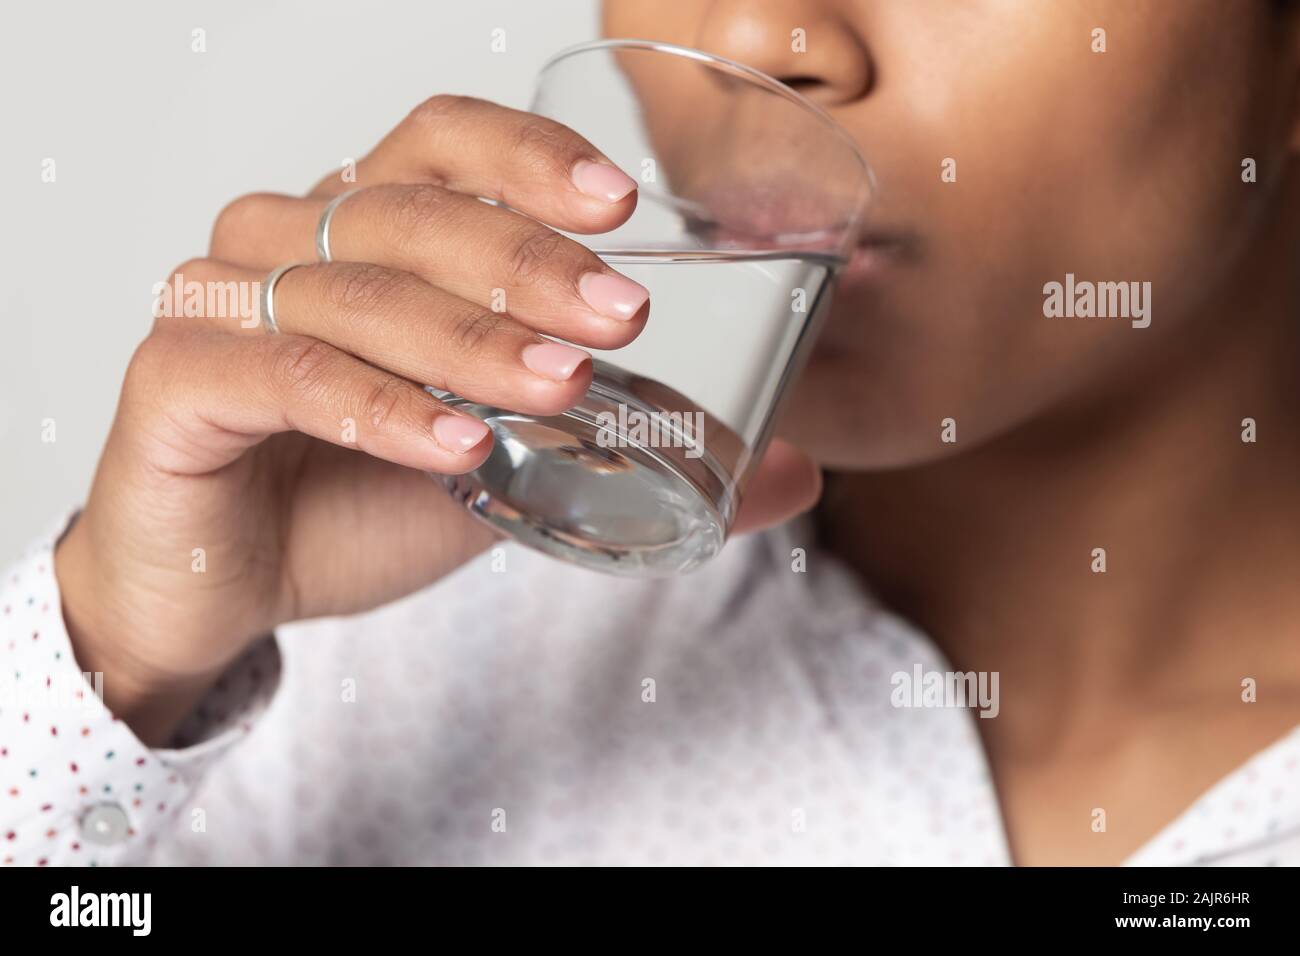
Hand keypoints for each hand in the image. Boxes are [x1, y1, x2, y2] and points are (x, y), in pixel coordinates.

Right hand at [54, 95, 819, 743]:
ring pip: (353, 291)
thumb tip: (795, 470)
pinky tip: (455, 446)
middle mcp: (286, 241)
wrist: (229, 584)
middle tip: (618, 315)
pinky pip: (283, 376)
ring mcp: (222, 302)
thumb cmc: (360, 499)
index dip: (525, 157)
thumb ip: (636, 452)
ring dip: (465, 337)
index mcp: (363, 230)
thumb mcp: (518, 464)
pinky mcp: (176, 380)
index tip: (619, 205)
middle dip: (523, 259)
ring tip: (556, 385)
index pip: (440, 142)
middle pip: (405, 210)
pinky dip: (377, 408)